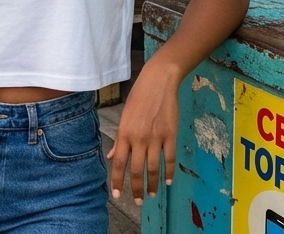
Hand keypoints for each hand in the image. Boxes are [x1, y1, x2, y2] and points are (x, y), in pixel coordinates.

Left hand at [107, 60, 180, 204]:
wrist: (158, 82)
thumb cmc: (139, 97)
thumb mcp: (124, 116)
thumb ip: (120, 139)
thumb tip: (113, 157)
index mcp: (124, 132)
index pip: (119, 163)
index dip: (118, 181)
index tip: (117, 195)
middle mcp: (139, 138)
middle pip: (137, 170)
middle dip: (136, 189)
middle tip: (137, 202)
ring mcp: (155, 138)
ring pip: (153, 169)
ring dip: (153, 185)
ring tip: (152, 195)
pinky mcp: (170, 136)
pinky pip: (169, 159)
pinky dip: (169, 173)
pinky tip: (168, 181)